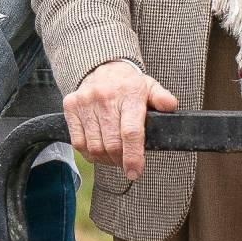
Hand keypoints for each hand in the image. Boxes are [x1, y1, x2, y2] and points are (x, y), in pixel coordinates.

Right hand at [62, 58, 178, 179]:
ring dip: (105, 159)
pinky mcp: (71, 107)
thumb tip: (171, 106)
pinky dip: (89, 154)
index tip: (135, 172)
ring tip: (113, 156)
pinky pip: (78, 142)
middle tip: (126, 162)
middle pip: (111, 144)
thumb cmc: (129, 85)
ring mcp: (85, 102)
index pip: (131, 132)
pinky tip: (98, 150)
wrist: (102, 68)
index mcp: (129, 94)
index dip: (133, 157)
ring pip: (94, 147)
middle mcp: (105, 97)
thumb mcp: (150, 87)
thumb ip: (162, 98)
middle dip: (120, 160)